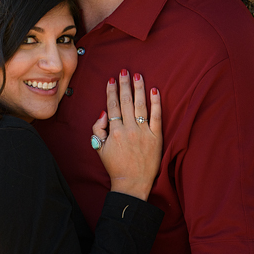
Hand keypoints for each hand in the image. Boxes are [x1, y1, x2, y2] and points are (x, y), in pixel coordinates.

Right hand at [91, 69, 161, 200]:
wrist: (131, 183)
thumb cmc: (115, 166)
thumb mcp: (98, 148)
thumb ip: (97, 129)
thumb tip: (103, 113)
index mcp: (114, 131)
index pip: (112, 105)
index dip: (112, 91)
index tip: (112, 79)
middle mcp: (129, 129)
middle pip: (125, 101)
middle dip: (124, 84)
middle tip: (125, 71)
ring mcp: (143, 132)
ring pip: (140, 105)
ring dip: (138, 89)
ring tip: (138, 76)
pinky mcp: (156, 137)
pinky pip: (156, 116)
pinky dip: (155, 102)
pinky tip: (154, 90)